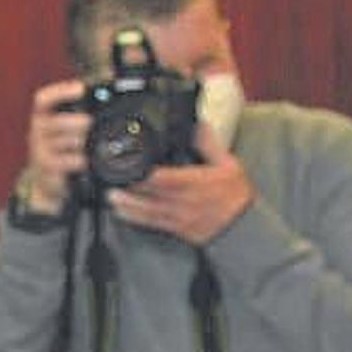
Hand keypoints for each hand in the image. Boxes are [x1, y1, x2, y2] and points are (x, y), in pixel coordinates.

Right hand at [20, 78, 90, 210]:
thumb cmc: (60, 149)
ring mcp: (40, 150)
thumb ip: (77, 114)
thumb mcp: (63, 130)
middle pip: (57, 121)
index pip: (44, 99)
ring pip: (64, 141)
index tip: (80, 88)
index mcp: (42, 116)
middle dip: (77, 122)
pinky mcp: (46, 167)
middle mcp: (37, 131)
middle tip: (89, 123)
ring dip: (81, 142)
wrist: (47, 181)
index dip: (61, 92)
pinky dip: (79, 160)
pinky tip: (85, 161)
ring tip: (90, 144)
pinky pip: (66, 160)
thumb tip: (104, 99)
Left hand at [107, 122, 252, 244]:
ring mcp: (179, 218)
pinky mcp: (175, 228)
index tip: (133, 168)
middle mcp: (185, 202)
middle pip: (153, 196)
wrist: (241, 225)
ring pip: (148, 212)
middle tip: (111, 180)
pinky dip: (135, 219)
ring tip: (110, 197)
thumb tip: (195, 122)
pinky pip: (152, 224)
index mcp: (197, 183)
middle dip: (131, 189)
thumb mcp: (227, 162)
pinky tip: (120, 212)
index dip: (149, 176)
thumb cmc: (234, 192)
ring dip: (128, 205)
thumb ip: (208, 143)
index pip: (168, 179)